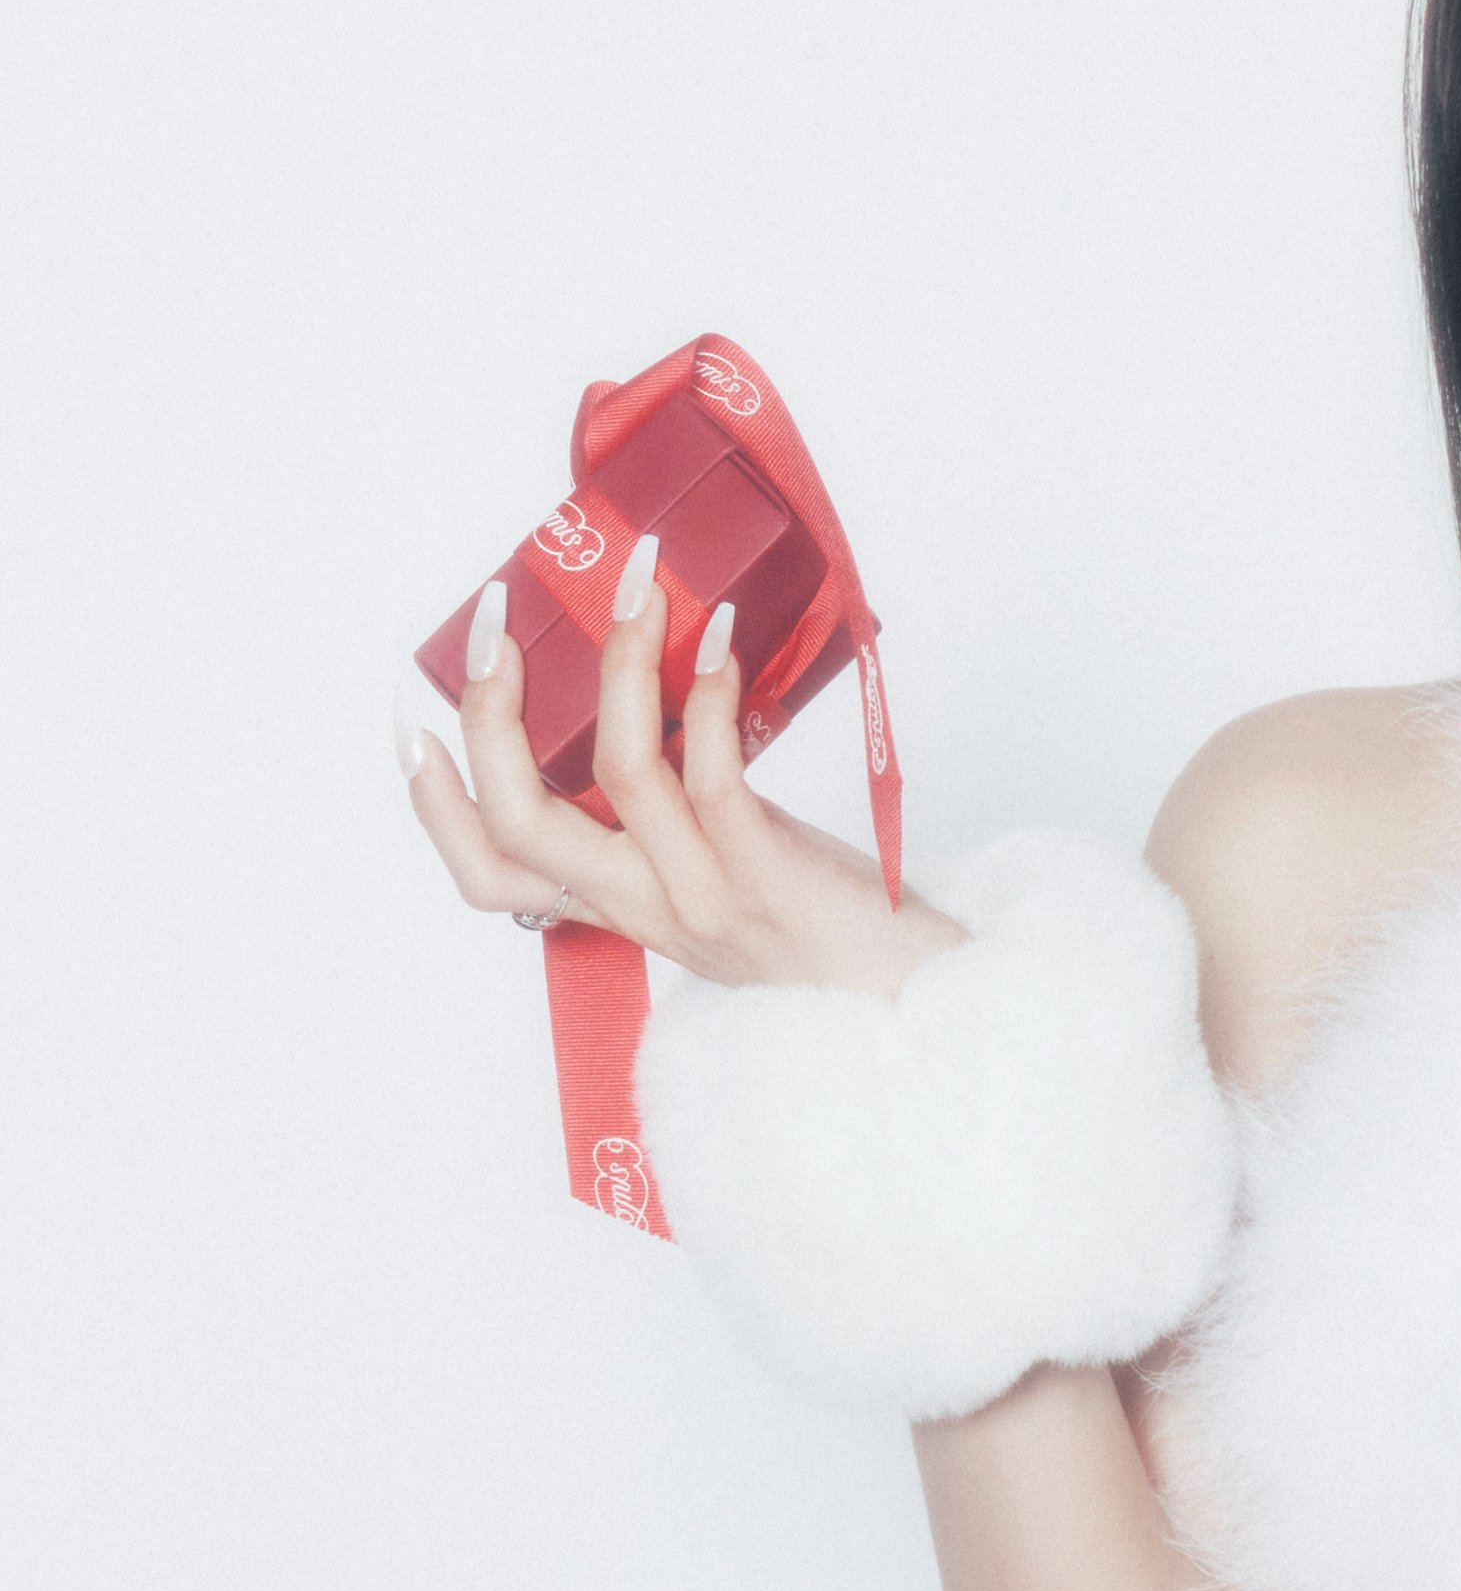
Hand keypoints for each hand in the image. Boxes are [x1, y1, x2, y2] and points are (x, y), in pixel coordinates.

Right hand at [400, 538, 964, 996]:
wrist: (916, 1006)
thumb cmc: (835, 935)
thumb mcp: (724, 889)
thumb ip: (676, 829)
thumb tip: (663, 713)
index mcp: (626, 912)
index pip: (493, 878)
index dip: (436, 809)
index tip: (414, 729)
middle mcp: (649, 909)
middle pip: (518, 824)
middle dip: (489, 715)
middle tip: (496, 624)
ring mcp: (703, 895)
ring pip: (616, 772)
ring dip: (618, 662)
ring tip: (637, 584)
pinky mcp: (765, 874)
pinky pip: (712, 771)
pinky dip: (706, 691)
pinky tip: (716, 633)